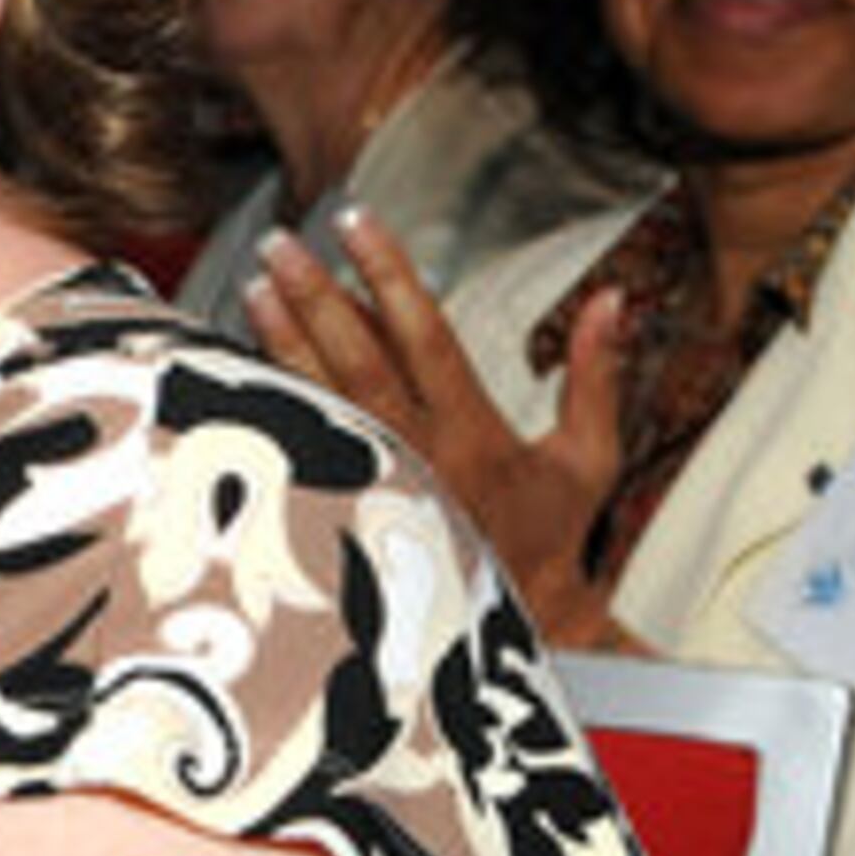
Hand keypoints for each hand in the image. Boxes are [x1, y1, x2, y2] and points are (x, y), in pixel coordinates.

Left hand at [246, 209, 632, 645]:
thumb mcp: (588, 459)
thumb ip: (596, 375)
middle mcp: (416, 459)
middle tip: (279, 244)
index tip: (356, 221)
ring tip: (253, 286)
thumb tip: (614, 297)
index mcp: (474, 436)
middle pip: (356, 364)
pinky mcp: (342, 517)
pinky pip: (301, 449)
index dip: (390, 275)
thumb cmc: (550, 538)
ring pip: (319, 404)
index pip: (425, 337)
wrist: (513, 634)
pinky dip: (272, 404)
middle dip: (316, 297)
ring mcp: (373, 491)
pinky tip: (240, 364)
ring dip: (281, 343)